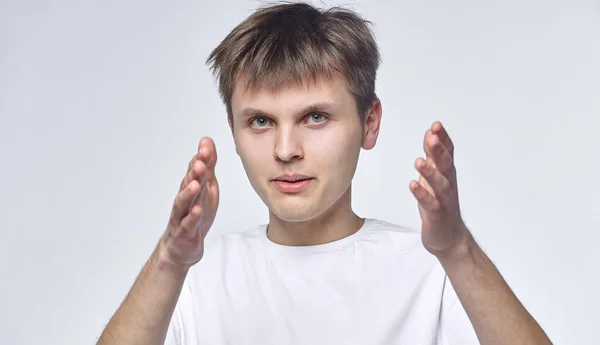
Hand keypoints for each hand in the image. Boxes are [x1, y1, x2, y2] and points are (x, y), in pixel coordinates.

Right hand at [160, 137, 219, 267]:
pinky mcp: (184, 233)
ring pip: (184, 203)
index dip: (200, 159)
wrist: (181, 247)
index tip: (206, 146)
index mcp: (191, 188)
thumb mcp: (206, 188)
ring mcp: (182, 216)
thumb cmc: (195, 215)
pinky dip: (193, 217)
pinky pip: (188, 224)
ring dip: (189, 192)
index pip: (194, 171)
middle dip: (194, 172)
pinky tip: (198, 210)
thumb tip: (207, 141)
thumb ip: (207, 165)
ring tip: (196, 183)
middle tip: (200, 161)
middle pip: (188, 184)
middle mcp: (185, 200)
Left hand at [409, 121, 469, 256]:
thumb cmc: (441, 204)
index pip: (448, 152)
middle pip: (445, 164)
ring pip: (439, 184)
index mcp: (447, 173)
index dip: (443, 139)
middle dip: (438, 150)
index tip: (436, 125)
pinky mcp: (437, 215)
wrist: (449, 237)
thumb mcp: (436, 176)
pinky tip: (413, 185)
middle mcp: (448, 184)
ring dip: (429, 172)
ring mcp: (444, 200)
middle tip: (432, 136)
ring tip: (418, 161)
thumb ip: (433, 156)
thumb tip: (430, 134)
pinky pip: (430, 203)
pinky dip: (422, 194)